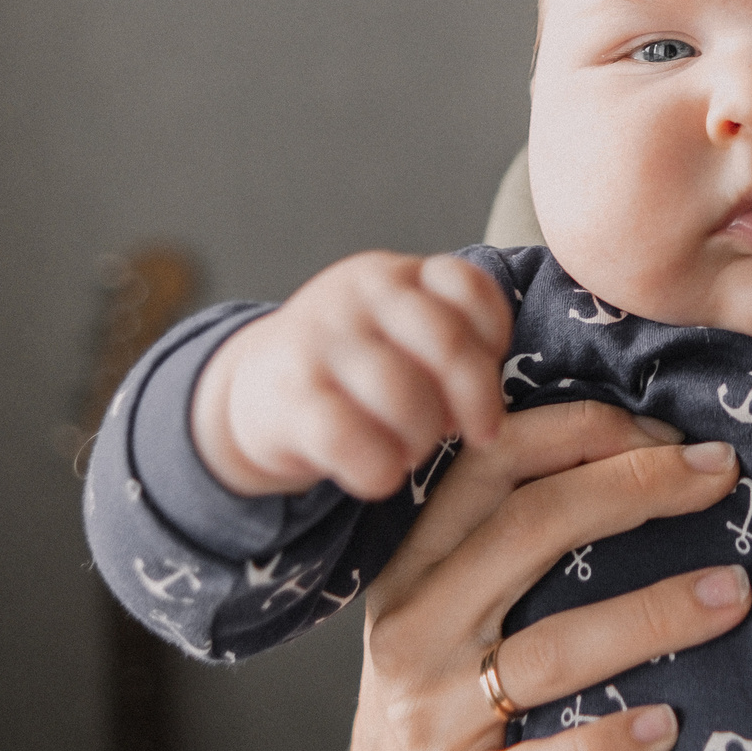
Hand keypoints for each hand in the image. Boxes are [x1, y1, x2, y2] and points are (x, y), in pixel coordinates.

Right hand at [193, 250, 511, 497]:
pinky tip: (377, 475)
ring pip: (403, 396)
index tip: (488, 379)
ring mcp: (320, 341)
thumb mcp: (400, 333)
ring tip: (412, 450)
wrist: (254, 391)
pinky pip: (349, 439)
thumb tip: (497, 401)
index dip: (494, 342)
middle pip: (448, 344)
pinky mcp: (289, 397)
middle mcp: (358, 296)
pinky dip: (377, 469)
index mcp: (396, 275)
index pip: (470, 288)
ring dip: (423, 439)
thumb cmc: (353, 369)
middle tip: (477, 434)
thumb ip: (452, 341)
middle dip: (476, 401)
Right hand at [345, 401, 751, 750]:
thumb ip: (512, 529)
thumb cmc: (444, 684)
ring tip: (732, 593)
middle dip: (633, 489)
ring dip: (653, 615)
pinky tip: (666, 725)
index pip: (493, 464)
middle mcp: (415, 627)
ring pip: (551, 651)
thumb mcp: (449, 596)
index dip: (585, 434)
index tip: (673, 438)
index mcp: (416, 562)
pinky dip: (604, 748)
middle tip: (719, 478)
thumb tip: (647, 449)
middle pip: (528, 530)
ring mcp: (427, 717)